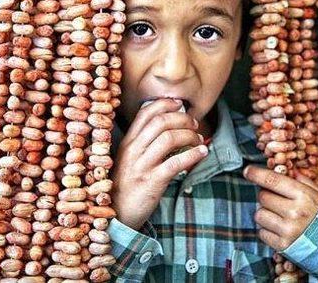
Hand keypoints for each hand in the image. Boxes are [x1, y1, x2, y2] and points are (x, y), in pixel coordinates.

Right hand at [111, 98, 208, 230]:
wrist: (115, 215)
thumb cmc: (126, 186)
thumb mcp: (128, 160)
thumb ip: (142, 143)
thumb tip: (167, 127)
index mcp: (127, 143)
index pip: (145, 113)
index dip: (164, 104)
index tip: (179, 103)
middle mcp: (133, 151)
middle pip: (160, 122)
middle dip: (182, 118)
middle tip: (194, 123)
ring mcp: (141, 166)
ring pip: (168, 138)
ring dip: (189, 135)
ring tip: (198, 139)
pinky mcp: (152, 182)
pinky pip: (175, 163)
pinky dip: (192, 155)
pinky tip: (201, 153)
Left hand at [243, 165, 317, 250]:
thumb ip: (302, 180)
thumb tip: (285, 168)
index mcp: (303, 195)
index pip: (272, 180)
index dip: (256, 174)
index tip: (247, 171)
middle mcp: (294, 212)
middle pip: (263, 197)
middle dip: (267, 196)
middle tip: (278, 201)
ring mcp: (287, 230)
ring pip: (259, 214)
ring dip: (265, 214)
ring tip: (280, 217)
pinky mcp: (282, 245)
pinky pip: (261, 232)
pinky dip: (267, 230)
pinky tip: (280, 229)